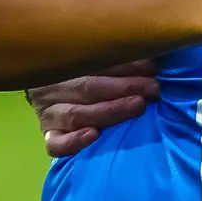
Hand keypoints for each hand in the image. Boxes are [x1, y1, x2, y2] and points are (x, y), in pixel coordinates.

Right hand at [26, 62, 160, 158]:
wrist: (47, 98)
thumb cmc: (84, 76)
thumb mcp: (96, 63)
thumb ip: (120, 60)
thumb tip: (154, 57)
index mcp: (64, 65)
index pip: (97, 63)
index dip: (128, 65)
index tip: (154, 67)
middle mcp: (53, 88)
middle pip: (88, 87)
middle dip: (125, 86)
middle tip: (154, 88)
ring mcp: (48, 114)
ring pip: (75, 113)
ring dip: (109, 110)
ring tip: (137, 105)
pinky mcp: (49, 136)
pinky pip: (56, 144)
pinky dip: (73, 141)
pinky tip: (93, 135)